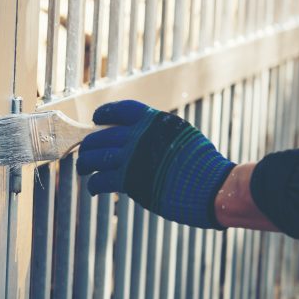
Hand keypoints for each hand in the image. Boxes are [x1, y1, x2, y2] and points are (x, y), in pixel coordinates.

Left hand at [76, 100, 234, 228]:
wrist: (214, 187)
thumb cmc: (203, 165)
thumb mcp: (182, 135)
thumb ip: (158, 133)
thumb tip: (140, 135)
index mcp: (154, 121)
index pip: (121, 110)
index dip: (104, 113)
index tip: (96, 119)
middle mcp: (140, 136)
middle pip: (101, 136)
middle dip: (89, 145)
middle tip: (86, 152)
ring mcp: (132, 158)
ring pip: (95, 158)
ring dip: (86, 164)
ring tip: (84, 169)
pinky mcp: (130, 181)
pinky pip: (101, 180)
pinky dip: (94, 185)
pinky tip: (93, 188)